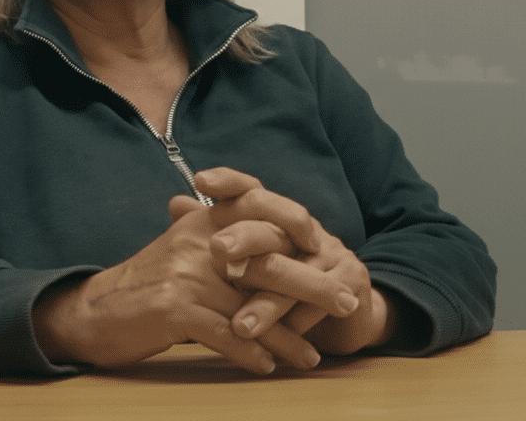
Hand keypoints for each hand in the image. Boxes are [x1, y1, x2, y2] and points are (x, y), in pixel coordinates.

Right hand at [31, 194, 356, 374]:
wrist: (89, 312)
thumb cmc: (142, 288)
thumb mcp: (179, 252)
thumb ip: (219, 246)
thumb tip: (270, 250)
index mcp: (201, 224)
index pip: (259, 210)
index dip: (296, 225)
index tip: (329, 249)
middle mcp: (196, 243)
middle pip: (268, 262)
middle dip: (311, 285)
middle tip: (345, 302)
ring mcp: (185, 275)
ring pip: (251, 306)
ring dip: (286, 336)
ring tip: (312, 356)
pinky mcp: (173, 308)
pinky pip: (224, 333)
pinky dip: (250, 352)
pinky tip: (268, 366)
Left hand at [194, 167, 395, 356]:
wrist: (344, 313)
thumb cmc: (283, 284)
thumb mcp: (249, 261)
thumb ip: (211, 232)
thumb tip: (175, 203)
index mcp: (277, 218)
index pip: (251, 190)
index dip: (228, 182)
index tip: (201, 180)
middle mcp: (304, 228)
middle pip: (270, 228)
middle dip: (243, 238)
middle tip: (217, 248)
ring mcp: (330, 250)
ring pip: (291, 273)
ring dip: (264, 304)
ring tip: (239, 326)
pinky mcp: (350, 279)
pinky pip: (319, 304)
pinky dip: (294, 326)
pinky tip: (276, 345)